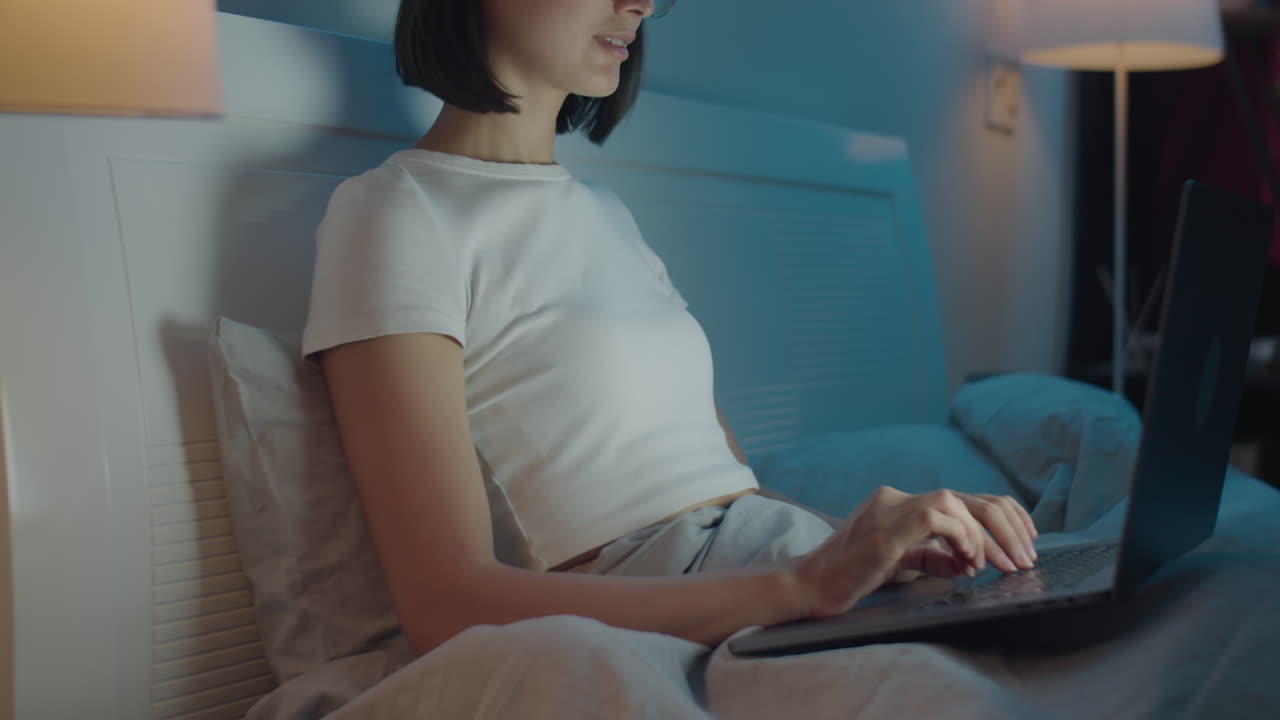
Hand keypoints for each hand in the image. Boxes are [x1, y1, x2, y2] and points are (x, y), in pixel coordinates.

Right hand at [785, 487, 1037, 617]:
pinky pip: (937, 518)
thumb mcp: (901, 564)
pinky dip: (960, 539)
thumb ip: (933, 557)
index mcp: (900, 503)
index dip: (1003, 518)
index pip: (964, 499)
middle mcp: (896, 497)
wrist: (810, 585)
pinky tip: (967, 562)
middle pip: (968, 498)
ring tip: (993, 565)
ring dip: (985, 535)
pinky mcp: (886, 526)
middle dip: (1006, 528)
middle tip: (1023, 560)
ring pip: (955, 502)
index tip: (1024, 543)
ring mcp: (889, 507)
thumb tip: (969, 562)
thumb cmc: (850, 577)